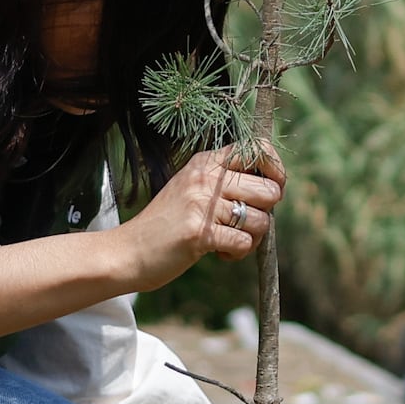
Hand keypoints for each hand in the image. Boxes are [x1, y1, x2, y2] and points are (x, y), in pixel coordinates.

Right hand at [120, 148, 283, 289]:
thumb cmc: (166, 224)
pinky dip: (236, 254)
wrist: (128, 251)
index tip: (272, 190)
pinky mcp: (200, 232)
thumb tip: (273, 187)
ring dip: (252, 238)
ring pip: (261, 220)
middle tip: (243, 225)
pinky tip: (219, 253)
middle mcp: (205, 178)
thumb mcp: (192, 189)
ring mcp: (202, 204)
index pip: (258, 149)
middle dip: (266, 214)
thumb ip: (225, 182)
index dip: (276, 171)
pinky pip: (244, 243)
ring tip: (229, 242)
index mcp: (205, 162)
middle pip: (269, 190)